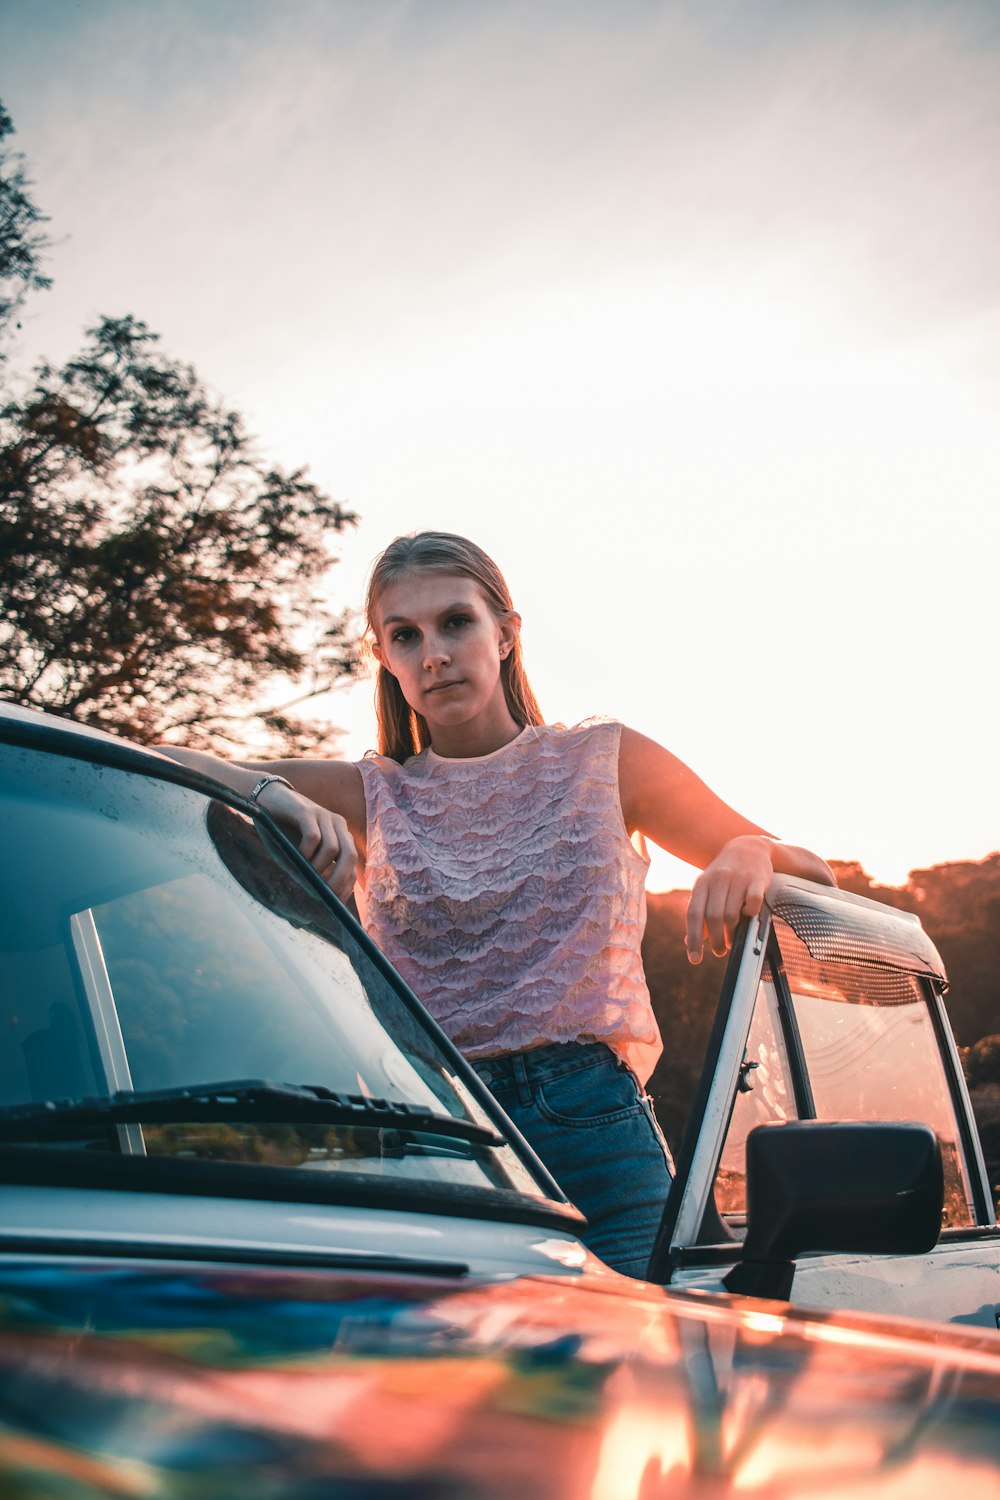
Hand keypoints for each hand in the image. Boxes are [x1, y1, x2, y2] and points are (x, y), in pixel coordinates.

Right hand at [255, 780, 357, 900]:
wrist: (266, 798)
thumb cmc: (282, 830)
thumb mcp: (298, 854)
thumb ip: (309, 871)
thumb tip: (316, 902)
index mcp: (340, 834)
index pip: (353, 861)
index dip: (348, 883)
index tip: (337, 900)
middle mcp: (337, 824)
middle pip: (350, 855)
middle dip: (340, 879)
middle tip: (326, 894)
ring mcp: (323, 816)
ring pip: (333, 848)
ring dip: (319, 867)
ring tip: (306, 872)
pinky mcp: (306, 811)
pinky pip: (314, 837)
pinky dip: (306, 852)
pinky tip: (298, 857)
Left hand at [685, 835, 773, 964]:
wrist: (748, 847)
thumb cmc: (724, 875)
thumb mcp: (707, 889)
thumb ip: (699, 914)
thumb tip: (689, 942)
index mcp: (701, 884)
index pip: (694, 914)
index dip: (694, 939)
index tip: (695, 959)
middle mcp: (717, 879)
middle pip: (714, 917)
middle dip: (716, 941)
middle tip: (719, 951)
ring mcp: (738, 878)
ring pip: (732, 914)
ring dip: (732, 934)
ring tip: (732, 941)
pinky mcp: (757, 879)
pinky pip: (753, 903)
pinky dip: (751, 914)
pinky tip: (749, 916)